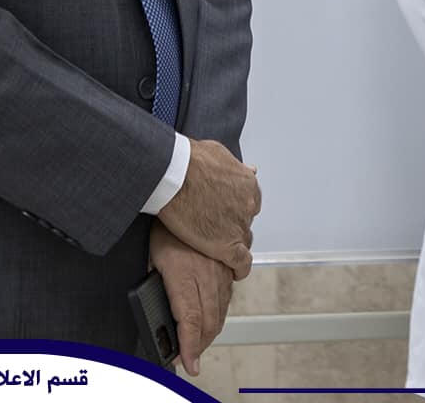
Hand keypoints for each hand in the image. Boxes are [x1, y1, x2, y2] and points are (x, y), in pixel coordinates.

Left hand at [149, 222, 232, 375]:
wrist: (183, 184)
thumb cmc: (164, 218)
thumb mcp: (152, 254)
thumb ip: (157, 279)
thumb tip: (157, 300)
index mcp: (184, 275)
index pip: (191, 321)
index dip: (191, 346)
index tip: (189, 362)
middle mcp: (206, 273)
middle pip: (210, 318)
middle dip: (202, 341)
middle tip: (193, 352)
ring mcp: (220, 265)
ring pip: (223, 304)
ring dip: (213, 324)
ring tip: (203, 334)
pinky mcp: (229, 256)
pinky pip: (231, 285)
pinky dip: (223, 301)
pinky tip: (217, 304)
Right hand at [156, 139, 260, 279]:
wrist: (175, 174)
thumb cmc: (190, 160)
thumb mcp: (218, 153)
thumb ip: (235, 166)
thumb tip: (249, 169)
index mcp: (246, 183)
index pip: (249, 202)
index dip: (236, 208)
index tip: (227, 212)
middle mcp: (248, 205)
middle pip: (244, 220)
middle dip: (232, 223)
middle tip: (214, 225)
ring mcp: (238, 225)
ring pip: (242, 239)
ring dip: (231, 241)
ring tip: (216, 246)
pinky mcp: (227, 245)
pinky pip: (241, 262)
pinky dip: (239, 268)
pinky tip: (235, 272)